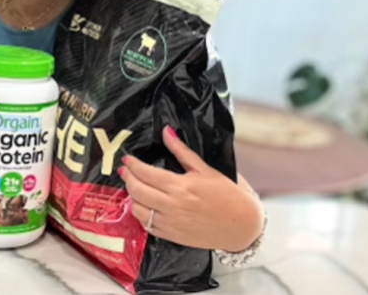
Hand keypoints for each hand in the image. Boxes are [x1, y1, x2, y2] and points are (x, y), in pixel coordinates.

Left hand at [119, 126, 263, 251]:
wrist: (241, 226)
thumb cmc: (227, 196)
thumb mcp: (205, 170)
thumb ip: (182, 151)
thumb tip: (166, 132)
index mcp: (180, 186)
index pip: (145, 173)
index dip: (133, 165)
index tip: (127, 159)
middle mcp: (172, 205)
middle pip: (137, 190)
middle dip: (128, 178)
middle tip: (126, 171)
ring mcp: (170, 223)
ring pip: (138, 209)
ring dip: (132, 197)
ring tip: (134, 187)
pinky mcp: (172, 236)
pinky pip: (147, 225)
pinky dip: (141, 214)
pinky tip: (143, 205)